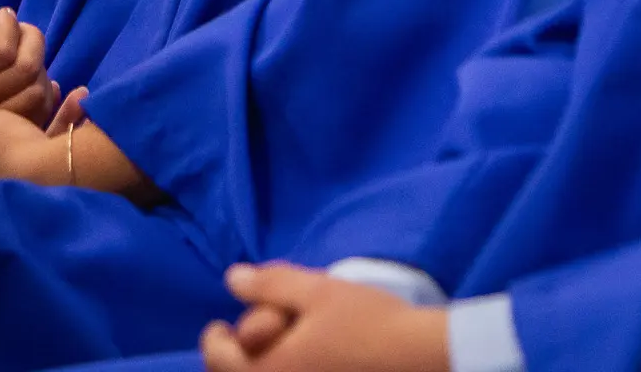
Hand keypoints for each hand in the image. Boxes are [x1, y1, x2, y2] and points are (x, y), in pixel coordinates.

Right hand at [0, 2, 57, 125]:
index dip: (10, 26)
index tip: (5, 15)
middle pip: (22, 69)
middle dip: (31, 39)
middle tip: (22, 29)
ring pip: (35, 91)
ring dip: (40, 64)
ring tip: (26, 51)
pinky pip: (37, 113)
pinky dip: (45, 91)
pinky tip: (34, 76)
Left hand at [200, 264, 449, 371]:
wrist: (425, 361)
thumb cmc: (370, 323)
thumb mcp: (318, 292)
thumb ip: (271, 284)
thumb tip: (232, 279)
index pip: (220, 360)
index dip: (215, 340)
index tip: (218, 326)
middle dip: (237, 358)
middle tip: (244, 339)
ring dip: (263, 366)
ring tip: (275, 349)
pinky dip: (290, 371)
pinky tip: (304, 361)